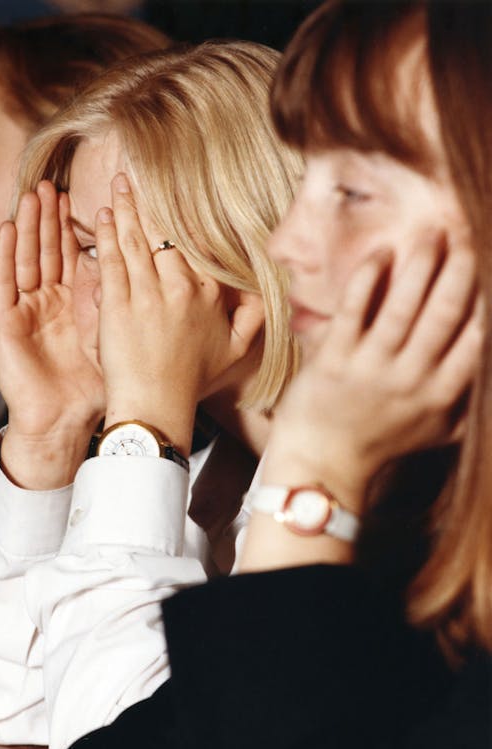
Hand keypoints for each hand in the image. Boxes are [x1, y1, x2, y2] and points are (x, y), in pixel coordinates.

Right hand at [0, 180, 104, 488]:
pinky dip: (4, 255)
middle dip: (51, 219)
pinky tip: (8, 228)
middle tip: (54, 183)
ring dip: (29, 227)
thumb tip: (141, 268)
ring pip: (25, 259)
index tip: (85, 196)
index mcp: (72, 304)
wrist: (65, 420)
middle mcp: (47, 302)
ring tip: (33, 195)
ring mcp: (24, 310)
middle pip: (47, 251)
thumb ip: (117, 303)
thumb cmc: (93, 386)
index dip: (76, 228)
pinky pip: (3, 283)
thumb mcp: (111, 337)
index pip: (73, 256)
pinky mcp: (4, 323)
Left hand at [96, 173, 263, 456]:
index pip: (197, 243)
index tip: (177, 192)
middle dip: (151, 201)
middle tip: (138, 173)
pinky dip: (108, 235)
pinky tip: (104, 214)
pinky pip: (113, 260)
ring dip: (127, 208)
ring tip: (119, 183)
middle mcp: (181, 288)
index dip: (184, 216)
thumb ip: (255, 318)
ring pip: (137, 240)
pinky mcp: (117, 305)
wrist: (154, 407)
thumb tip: (271, 294)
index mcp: (209, 294)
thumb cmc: (191, 381)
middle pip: (166, 234)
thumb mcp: (235, 351)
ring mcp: (147, 295)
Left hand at [265, 230, 481, 512]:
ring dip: (420, 264)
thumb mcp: (439, 432)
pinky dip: (369, 278)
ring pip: (402, 306)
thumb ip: (471, 402)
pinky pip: (355, 308)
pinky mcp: (333, 358)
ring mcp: (370, 368)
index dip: (485, 300)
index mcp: (441, 395)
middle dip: (461, 269)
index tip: (490, 267)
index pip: (477, 338)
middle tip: (468, 234)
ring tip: (431, 233)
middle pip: (445, 313)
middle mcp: (410, 380)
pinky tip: (383, 252)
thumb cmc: (383, 443)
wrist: (323, 463)